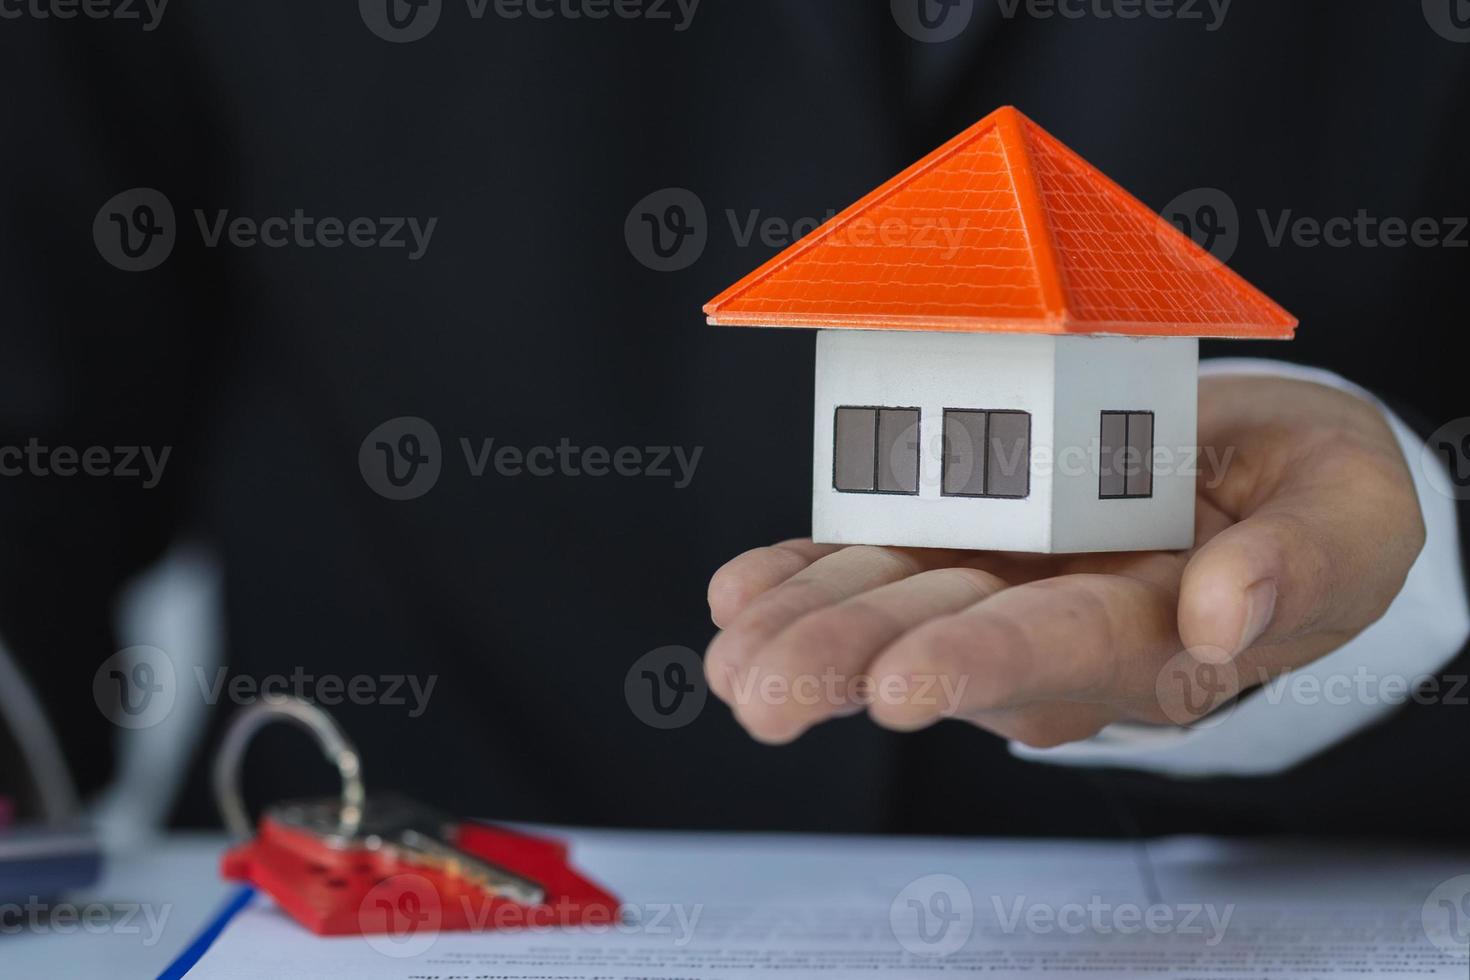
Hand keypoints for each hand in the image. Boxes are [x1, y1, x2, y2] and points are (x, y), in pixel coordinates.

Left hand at [704, 374, 1425, 747]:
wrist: (1257, 469)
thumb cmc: (1309, 496)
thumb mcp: (1351, 512)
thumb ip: (1308, 565)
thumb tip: (1227, 617)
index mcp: (1159, 633)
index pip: (1067, 651)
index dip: (985, 665)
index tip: (904, 685)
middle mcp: (1057, 625)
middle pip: (946, 645)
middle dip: (849, 666)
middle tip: (765, 692)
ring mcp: (996, 585)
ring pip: (887, 610)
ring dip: (802, 631)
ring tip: (730, 658)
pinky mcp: (955, 543)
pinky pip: (867, 563)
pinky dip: (799, 573)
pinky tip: (741, 593)